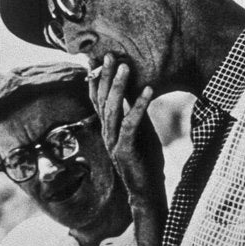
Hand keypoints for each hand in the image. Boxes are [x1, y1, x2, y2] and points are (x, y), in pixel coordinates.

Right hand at [88, 53, 164, 206]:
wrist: (147, 191)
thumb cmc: (144, 160)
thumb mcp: (139, 131)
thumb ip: (133, 112)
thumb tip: (136, 88)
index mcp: (107, 127)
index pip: (97, 99)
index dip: (96, 78)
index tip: (99, 57)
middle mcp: (106, 133)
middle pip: (101, 100)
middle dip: (104, 76)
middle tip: (109, 54)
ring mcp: (113, 142)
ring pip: (112, 110)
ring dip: (118, 86)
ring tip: (125, 66)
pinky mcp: (124, 151)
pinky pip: (130, 124)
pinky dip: (138, 106)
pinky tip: (148, 89)